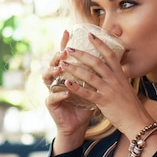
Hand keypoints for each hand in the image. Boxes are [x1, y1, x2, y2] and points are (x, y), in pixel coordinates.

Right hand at [42, 30, 95, 150]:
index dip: (64, 44)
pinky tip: (66, 91)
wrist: (77, 125)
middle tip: (66, 51)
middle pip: (53, 63)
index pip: (64, 56)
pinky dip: (60, 94)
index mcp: (66, 74)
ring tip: (61, 68)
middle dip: (58, 56)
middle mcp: (57, 80)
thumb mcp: (92, 86)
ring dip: (54, 72)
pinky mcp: (51, 104)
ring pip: (47, 77)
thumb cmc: (85, 104)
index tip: (67, 31)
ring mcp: (52, 91)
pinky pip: (53, 97)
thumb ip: (95, 73)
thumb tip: (109, 57)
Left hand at [59, 32, 148, 133]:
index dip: (100, 43)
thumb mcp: (125, 87)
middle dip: (81, 54)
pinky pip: (87, 93)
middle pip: (96, 62)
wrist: (137, 120)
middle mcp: (114, 80)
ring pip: (89, 76)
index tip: (90, 34)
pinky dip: (76, 87)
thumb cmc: (130, 105)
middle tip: (68, 48)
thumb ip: (117, 78)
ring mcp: (109, 90)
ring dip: (74, 68)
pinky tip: (66, 83)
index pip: (110, 54)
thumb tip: (111, 69)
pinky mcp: (104, 102)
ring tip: (63, 63)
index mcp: (120, 75)